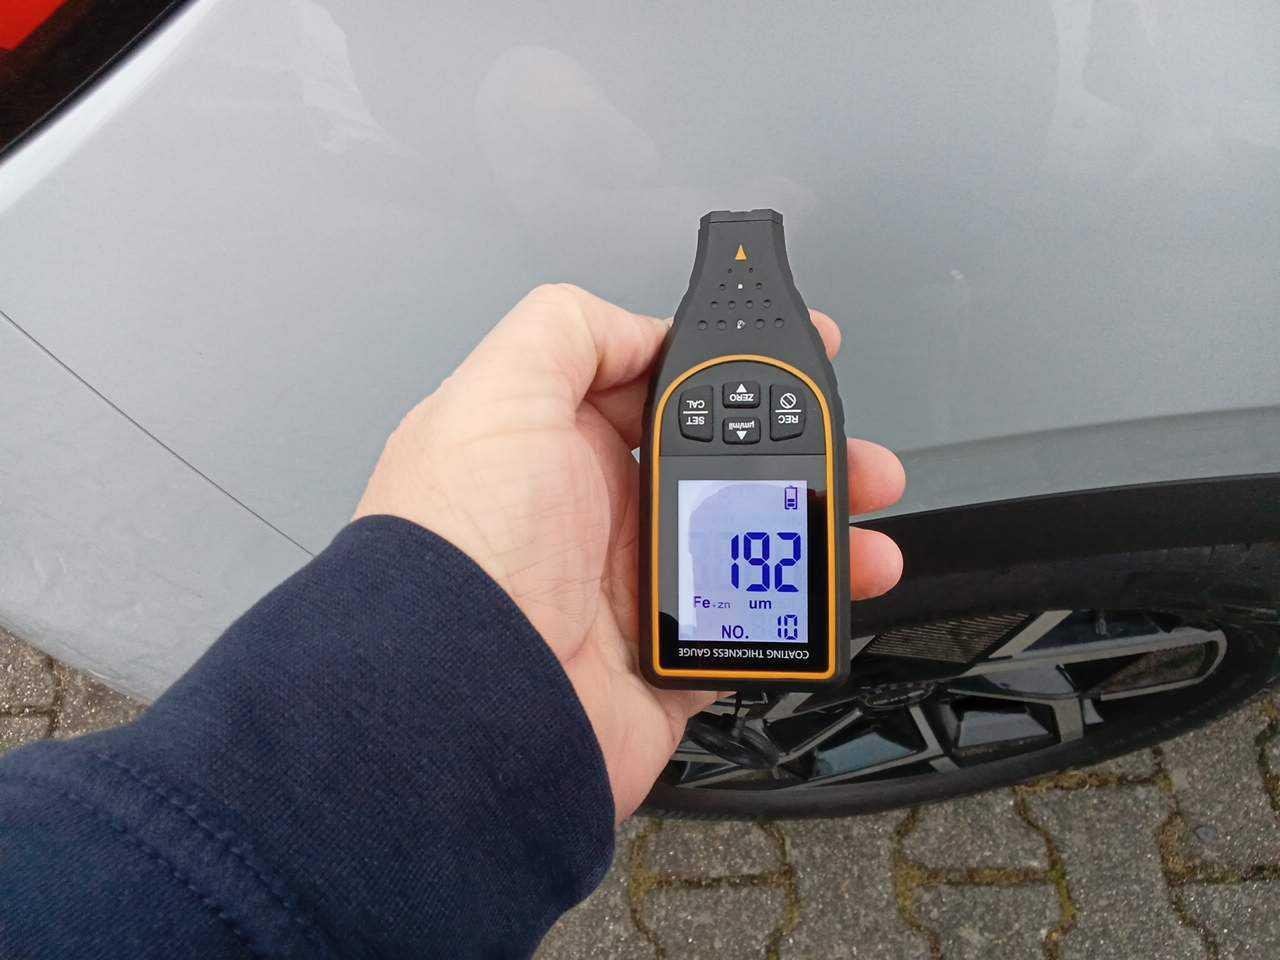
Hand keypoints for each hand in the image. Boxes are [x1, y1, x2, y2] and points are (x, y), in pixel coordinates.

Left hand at [354, 285, 904, 818]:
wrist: (464, 705)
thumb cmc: (459, 553)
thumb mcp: (496, 397)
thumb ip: (566, 331)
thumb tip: (640, 326)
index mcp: (559, 447)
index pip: (662, 391)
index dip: (731, 371)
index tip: (794, 357)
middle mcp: (596, 517)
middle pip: (721, 468)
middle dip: (797, 451)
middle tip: (851, 449)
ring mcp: (632, 591)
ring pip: (748, 545)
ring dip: (817, 527)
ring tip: (866, 520)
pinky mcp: (663, 660)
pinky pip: (751, 626)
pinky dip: (801, 610)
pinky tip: (834, 587)